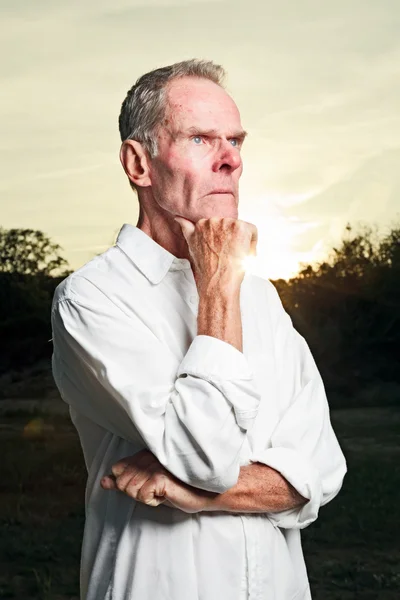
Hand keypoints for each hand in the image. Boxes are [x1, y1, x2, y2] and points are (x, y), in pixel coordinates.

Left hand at [100, 449, 216, 513]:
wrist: (208, 490)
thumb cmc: (182, 487)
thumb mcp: (150, 483)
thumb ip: (126, 480)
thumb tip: (104, 481)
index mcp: (145, 453)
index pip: (118, 469)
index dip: (128, 482)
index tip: (148, 484)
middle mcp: (147, 456)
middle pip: (122, 482)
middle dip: (136, 492)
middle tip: (156, 489)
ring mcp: (153, 465)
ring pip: (130, 489)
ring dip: (145, 496)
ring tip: (162, 491)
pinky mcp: (159, 477)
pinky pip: (142, 496)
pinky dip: (153, 500)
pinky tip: (166, 494)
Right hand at [173, 216, 257, 291]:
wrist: (218, 281)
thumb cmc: (207, 268)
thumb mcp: (192, 246)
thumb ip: (186, 228)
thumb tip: (178, 218)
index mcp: (201, 224)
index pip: (219, 225)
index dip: (223, 238)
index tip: (221, 250)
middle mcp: (213, 221)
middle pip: (231, 225)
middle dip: (232, 238)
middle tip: (228, 254)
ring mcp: (227, 223)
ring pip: (242, 228)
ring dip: (242, 241)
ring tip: (234, 255)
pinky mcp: (240, 227)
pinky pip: (252, 230)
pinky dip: (252, 243)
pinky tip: (243, 253)